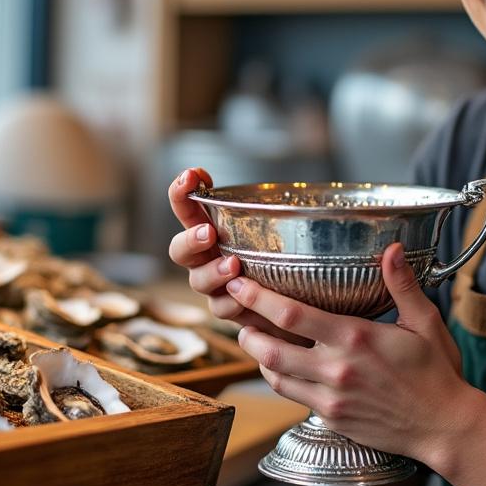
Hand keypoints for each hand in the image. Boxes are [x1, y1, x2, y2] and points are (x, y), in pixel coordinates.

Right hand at [166, 167, 308, 344]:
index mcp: (213, 230)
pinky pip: (220, 308)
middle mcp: (207, 258)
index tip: (191, 175)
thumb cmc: (288, 259)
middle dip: (190, 239)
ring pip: (197, 280)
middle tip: (209, 232)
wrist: (301, 307)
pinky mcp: (228, 310)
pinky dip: (231, 302)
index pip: (188, 209)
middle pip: (179, 249)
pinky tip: (244, 299)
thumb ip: (281, 213)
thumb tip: (307, 194)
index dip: (181, 193)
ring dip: (212, 272)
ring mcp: (214, 286)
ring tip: (233, 265)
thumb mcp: (284, 231)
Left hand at [226, 241, 467, 463]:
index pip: (292, 315)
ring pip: (274, 376)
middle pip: (271, 348)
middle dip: (246, 329)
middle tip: (236, 312)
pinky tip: (281, 365)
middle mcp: (337, 368)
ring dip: (258, 355)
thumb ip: (402, 285)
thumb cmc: (437, 372)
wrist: (444, 427)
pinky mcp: (331, 418)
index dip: (258, 298)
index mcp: (356, 338)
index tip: (240, 284)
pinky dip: (278, 378)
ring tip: (253, 337)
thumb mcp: (425, 322)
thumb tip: (391, 248)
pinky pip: (292, 396)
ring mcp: (331, 397)